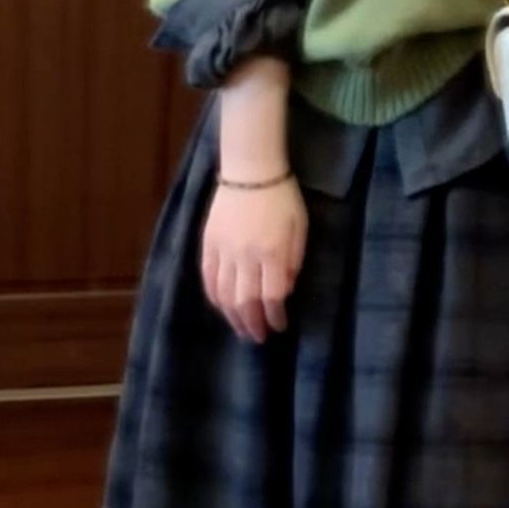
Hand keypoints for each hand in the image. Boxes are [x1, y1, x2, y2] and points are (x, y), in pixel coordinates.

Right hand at [200, 173, 307, 341]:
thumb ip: (293, 261)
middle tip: (258, 337)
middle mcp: (246, 256)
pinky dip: (214, 296)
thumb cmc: (282, 198)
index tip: (279, 326)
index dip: (275, 317)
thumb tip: (284, 291)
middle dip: (252, 324)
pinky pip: (208, 278)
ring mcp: (223, 250)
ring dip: (232, 316)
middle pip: (245, 301)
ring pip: (224, 294)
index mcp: (272, 252)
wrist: (250, 170)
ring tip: (240, 328)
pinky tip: (221, 306)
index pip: (272, 296)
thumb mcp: (300, 228)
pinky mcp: (208, 243)